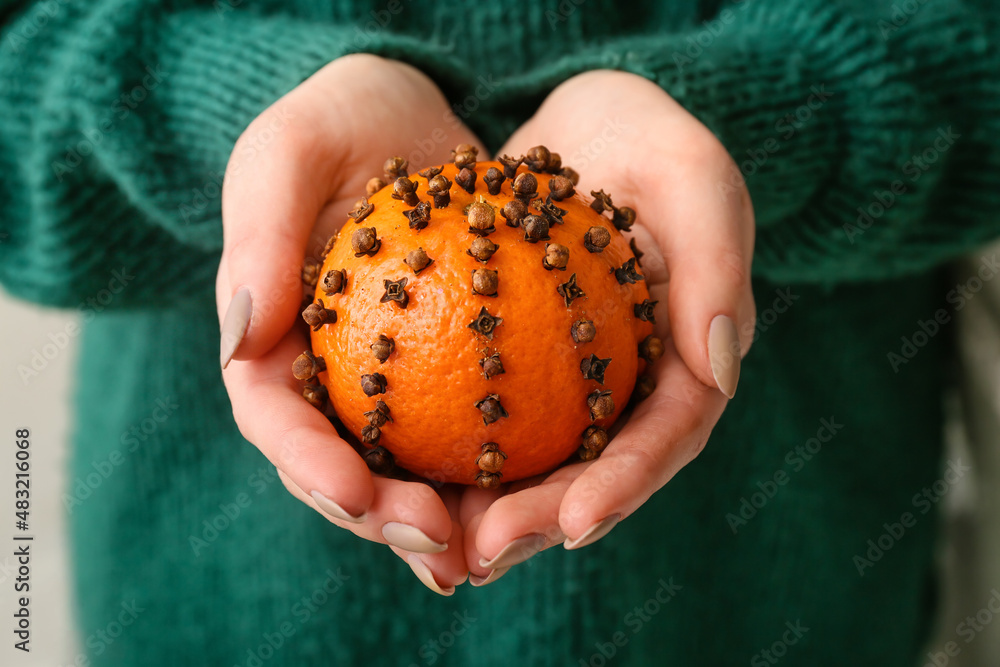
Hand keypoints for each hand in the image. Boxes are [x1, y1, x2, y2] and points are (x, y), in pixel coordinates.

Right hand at [216, 55, 485, 594]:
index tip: (356, 491)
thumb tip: (240, 340)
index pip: (273, 419)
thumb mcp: (287, 150)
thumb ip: (258, 234)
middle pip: (340, 466)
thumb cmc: (336, 119)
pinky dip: (495, 470)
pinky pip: (470, 428)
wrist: (408, 112)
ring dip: (443, 519)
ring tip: (490, 549)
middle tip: (441, 543)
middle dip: (382, 516)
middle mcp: (323, 375)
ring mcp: (386, 381)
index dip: (308, 466)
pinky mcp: (449, 369)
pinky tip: (537, 495)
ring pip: (405, 468)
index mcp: (267, 340)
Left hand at [459, 70, 756, 583]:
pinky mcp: (520, 365)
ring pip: (540, 463)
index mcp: (689, 358)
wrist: (581, 123)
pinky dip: (454, 454)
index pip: (668, 437)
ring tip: (439, 545)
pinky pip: (488, 417)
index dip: (625, 486)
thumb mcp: (690, 174)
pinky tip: (402, 476)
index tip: (575, 524)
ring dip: (494, 512)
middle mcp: (635, 384)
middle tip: (484, 553)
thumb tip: (721, 367)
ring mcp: (577, 381)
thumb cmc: (644, 136)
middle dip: (545, 522)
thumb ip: (717, 260)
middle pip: (596, 472)